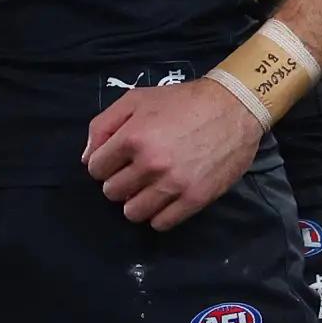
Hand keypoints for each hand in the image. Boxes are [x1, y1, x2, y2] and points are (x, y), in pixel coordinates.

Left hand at [82, 77, 263, 230]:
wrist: (233, 107)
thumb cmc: (182, 101)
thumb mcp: (136, 99)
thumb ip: (104, 125)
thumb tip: (88, 160)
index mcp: (133, 137)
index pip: (96, 169)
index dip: (104, 164)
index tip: (117, 160)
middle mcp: (151, 163)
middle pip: (112, 192)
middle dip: (118, 182)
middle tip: (134, 172)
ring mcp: (173, 184)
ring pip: (132, 213)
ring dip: (135, 202)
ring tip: (148, 187)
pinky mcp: (194, 199)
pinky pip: (161, 223)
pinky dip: (158, 215)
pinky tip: (164, 199)